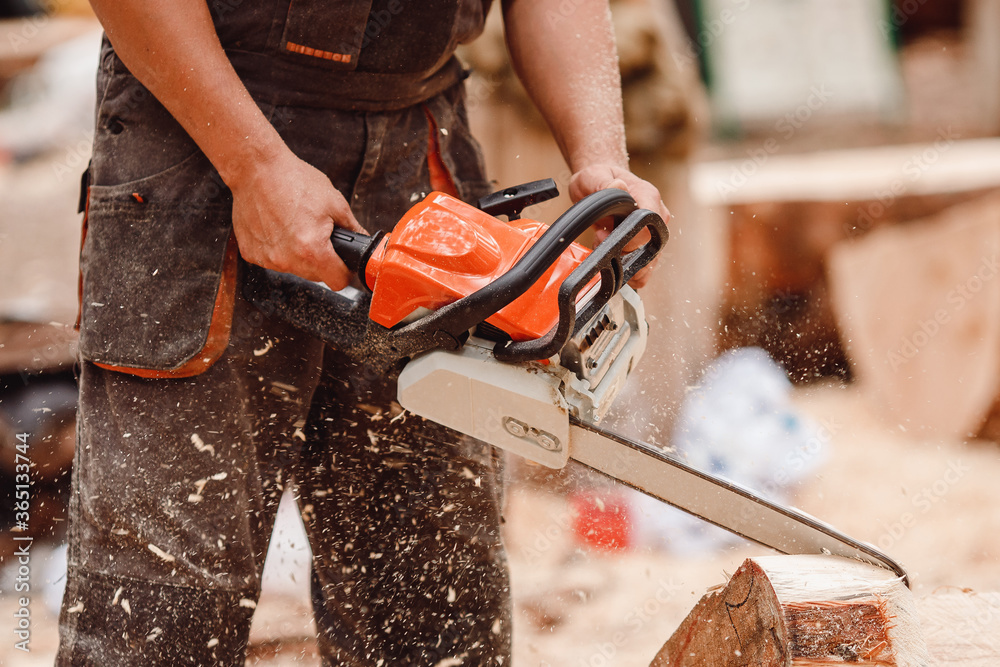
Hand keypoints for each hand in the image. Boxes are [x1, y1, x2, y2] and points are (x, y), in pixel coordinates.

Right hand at [229, 149, 364, 289]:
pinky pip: (274, 260)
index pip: (337, 282)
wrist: (256, 169)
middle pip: (316, 276)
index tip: (343, 263)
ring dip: (300, 255)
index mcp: (312, 250)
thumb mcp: (335, 203)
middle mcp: (287, 259)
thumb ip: (354, 229)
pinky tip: (279, 227)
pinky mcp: (251, 253)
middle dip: (323, 260)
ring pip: (295, 269)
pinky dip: (279, 249)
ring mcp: (267, 259)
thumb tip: (363, 241)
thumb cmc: (293, 180)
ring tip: (298, 227)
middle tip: (319, 235)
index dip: (345, 272)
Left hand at [568, 164, 669, 288]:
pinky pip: (643, 268)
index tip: (607, 235)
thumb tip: (619, 185)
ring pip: (649, 263)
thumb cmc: (599, 178)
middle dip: (624, 255)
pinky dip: (627, 273)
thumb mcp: (594, 176)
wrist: (601, 183)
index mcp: (649, 197)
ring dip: (624, 265)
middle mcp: (657, 216)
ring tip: (602, 247)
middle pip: (652, 249)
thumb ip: (605, 182)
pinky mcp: (645, 245)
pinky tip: (610, 264)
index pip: (650, 227)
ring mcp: (653, 232)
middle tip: (600, 240)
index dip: (631, 240)